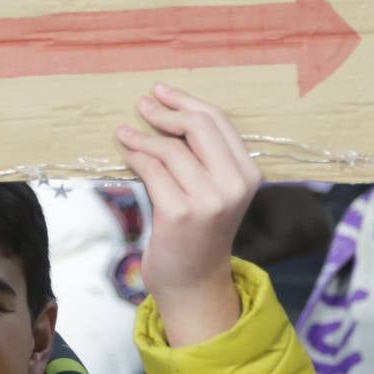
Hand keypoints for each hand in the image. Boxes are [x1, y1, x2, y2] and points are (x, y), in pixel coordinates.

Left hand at [115, 83, 259, 347]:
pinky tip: (125, 153)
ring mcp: (208, 200)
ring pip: (171, 149)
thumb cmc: (198, 232)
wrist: (193, 282)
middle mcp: (234, 185)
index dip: (187, 102)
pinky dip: (135, 156)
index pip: (219, 122)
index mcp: (248, 174)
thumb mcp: (213, 190)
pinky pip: (152, 169)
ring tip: (125, 133)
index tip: (162, 92)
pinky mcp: (179, 213)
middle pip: (198, 126)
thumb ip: (203, 156)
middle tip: (143, 104)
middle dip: (166, 111)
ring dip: (142, 137)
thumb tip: (167, 110)